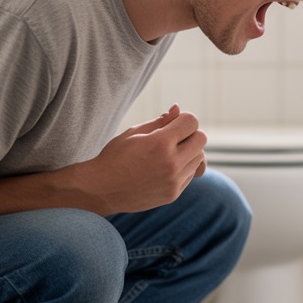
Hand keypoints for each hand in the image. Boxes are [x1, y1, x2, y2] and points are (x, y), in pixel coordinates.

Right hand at [74, 105, 207, 214]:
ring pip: (199, 158)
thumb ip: (160, 121)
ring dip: (188, 152)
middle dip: (189, 135)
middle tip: (172, 138)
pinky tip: (164, 168)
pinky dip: (183, 168)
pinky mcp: (173, 194)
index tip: (173, 124)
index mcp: (160, 143)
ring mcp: (174, 181)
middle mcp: (171, 163)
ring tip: (167, 154)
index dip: (183, 119)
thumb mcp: (134, 133)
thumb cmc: (115, 157)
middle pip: (201, 139)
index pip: (192, 122)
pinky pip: (190, 174)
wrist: (101, 190)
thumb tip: (178, 109)